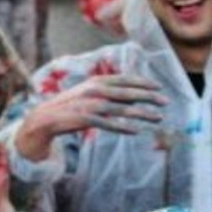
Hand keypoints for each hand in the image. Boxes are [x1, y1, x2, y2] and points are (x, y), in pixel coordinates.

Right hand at [15, 74, 166, 161]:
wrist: (46, 117)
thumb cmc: (72, 105)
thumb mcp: (91, 93)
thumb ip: (112, 93)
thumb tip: (136, 96)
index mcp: (97, 80)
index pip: (125, 79)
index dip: (144, 83)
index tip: (159, 88)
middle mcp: (95, 90)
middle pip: (128, 93)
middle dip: (149, 97)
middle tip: (165, 102)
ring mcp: (91, 105)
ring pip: (122, 109)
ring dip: (142, 114)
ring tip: (158, 118)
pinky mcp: (85, 119)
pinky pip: (109, 124)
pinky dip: (123, 127)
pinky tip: (136, 131)